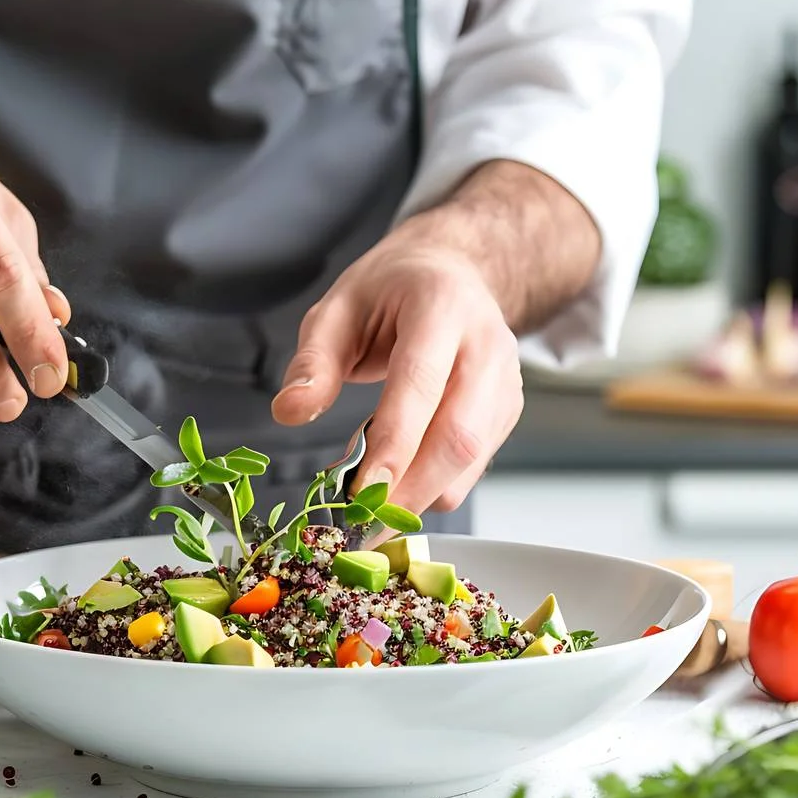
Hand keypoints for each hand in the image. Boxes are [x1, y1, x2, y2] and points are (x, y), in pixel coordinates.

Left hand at [270, 244, 523, 513]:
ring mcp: (505, 379)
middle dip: (410, 489)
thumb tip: (289, 412)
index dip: (395, 444)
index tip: (361, 493)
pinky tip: (399, 485)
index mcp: (441, 306)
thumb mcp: (337, 307)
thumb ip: (313, 361)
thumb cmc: (391, 290)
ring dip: (422, 495)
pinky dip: (436, 486)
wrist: (452, 271)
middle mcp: (486, 343)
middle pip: (459, 433)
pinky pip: (476, 463)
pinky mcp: (508, 408)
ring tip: (371, 511)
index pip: (422, 384)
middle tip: (361, 526)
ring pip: (472, 457)